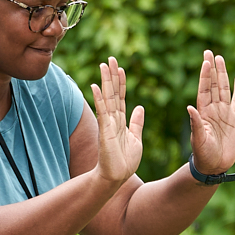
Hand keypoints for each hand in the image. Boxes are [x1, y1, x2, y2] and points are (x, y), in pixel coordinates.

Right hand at [90, 57, 145, 185]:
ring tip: (103, 65)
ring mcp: (108, 124)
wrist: (117, 177)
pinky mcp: (105, 131)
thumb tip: (140, 107)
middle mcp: (113, 119)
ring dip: (105, 82)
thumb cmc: (125, 161)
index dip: (122, 82)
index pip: (122, 97)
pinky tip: (94, 87)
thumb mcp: (136, 138)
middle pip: (113, 93)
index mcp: (121, 121)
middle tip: (111, 58)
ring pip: (108, 98)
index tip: (121, 68)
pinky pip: (102, 112)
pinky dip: (99, 99)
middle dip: (113, 76)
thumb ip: (137, 122)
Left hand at [188, 50, 234, 177]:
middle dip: (212, 68)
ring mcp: (225, 113)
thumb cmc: (203, 154)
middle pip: (213, 84)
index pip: (204, 89)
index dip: (205, 75)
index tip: (205, 62)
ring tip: (221, 59)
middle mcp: (214, 109)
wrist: (214, 166)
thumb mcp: (198, 139)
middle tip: (209, 52)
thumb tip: (189, 107)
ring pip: (224, 89)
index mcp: (203, 112)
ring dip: (223, 74)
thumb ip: (195, 123)